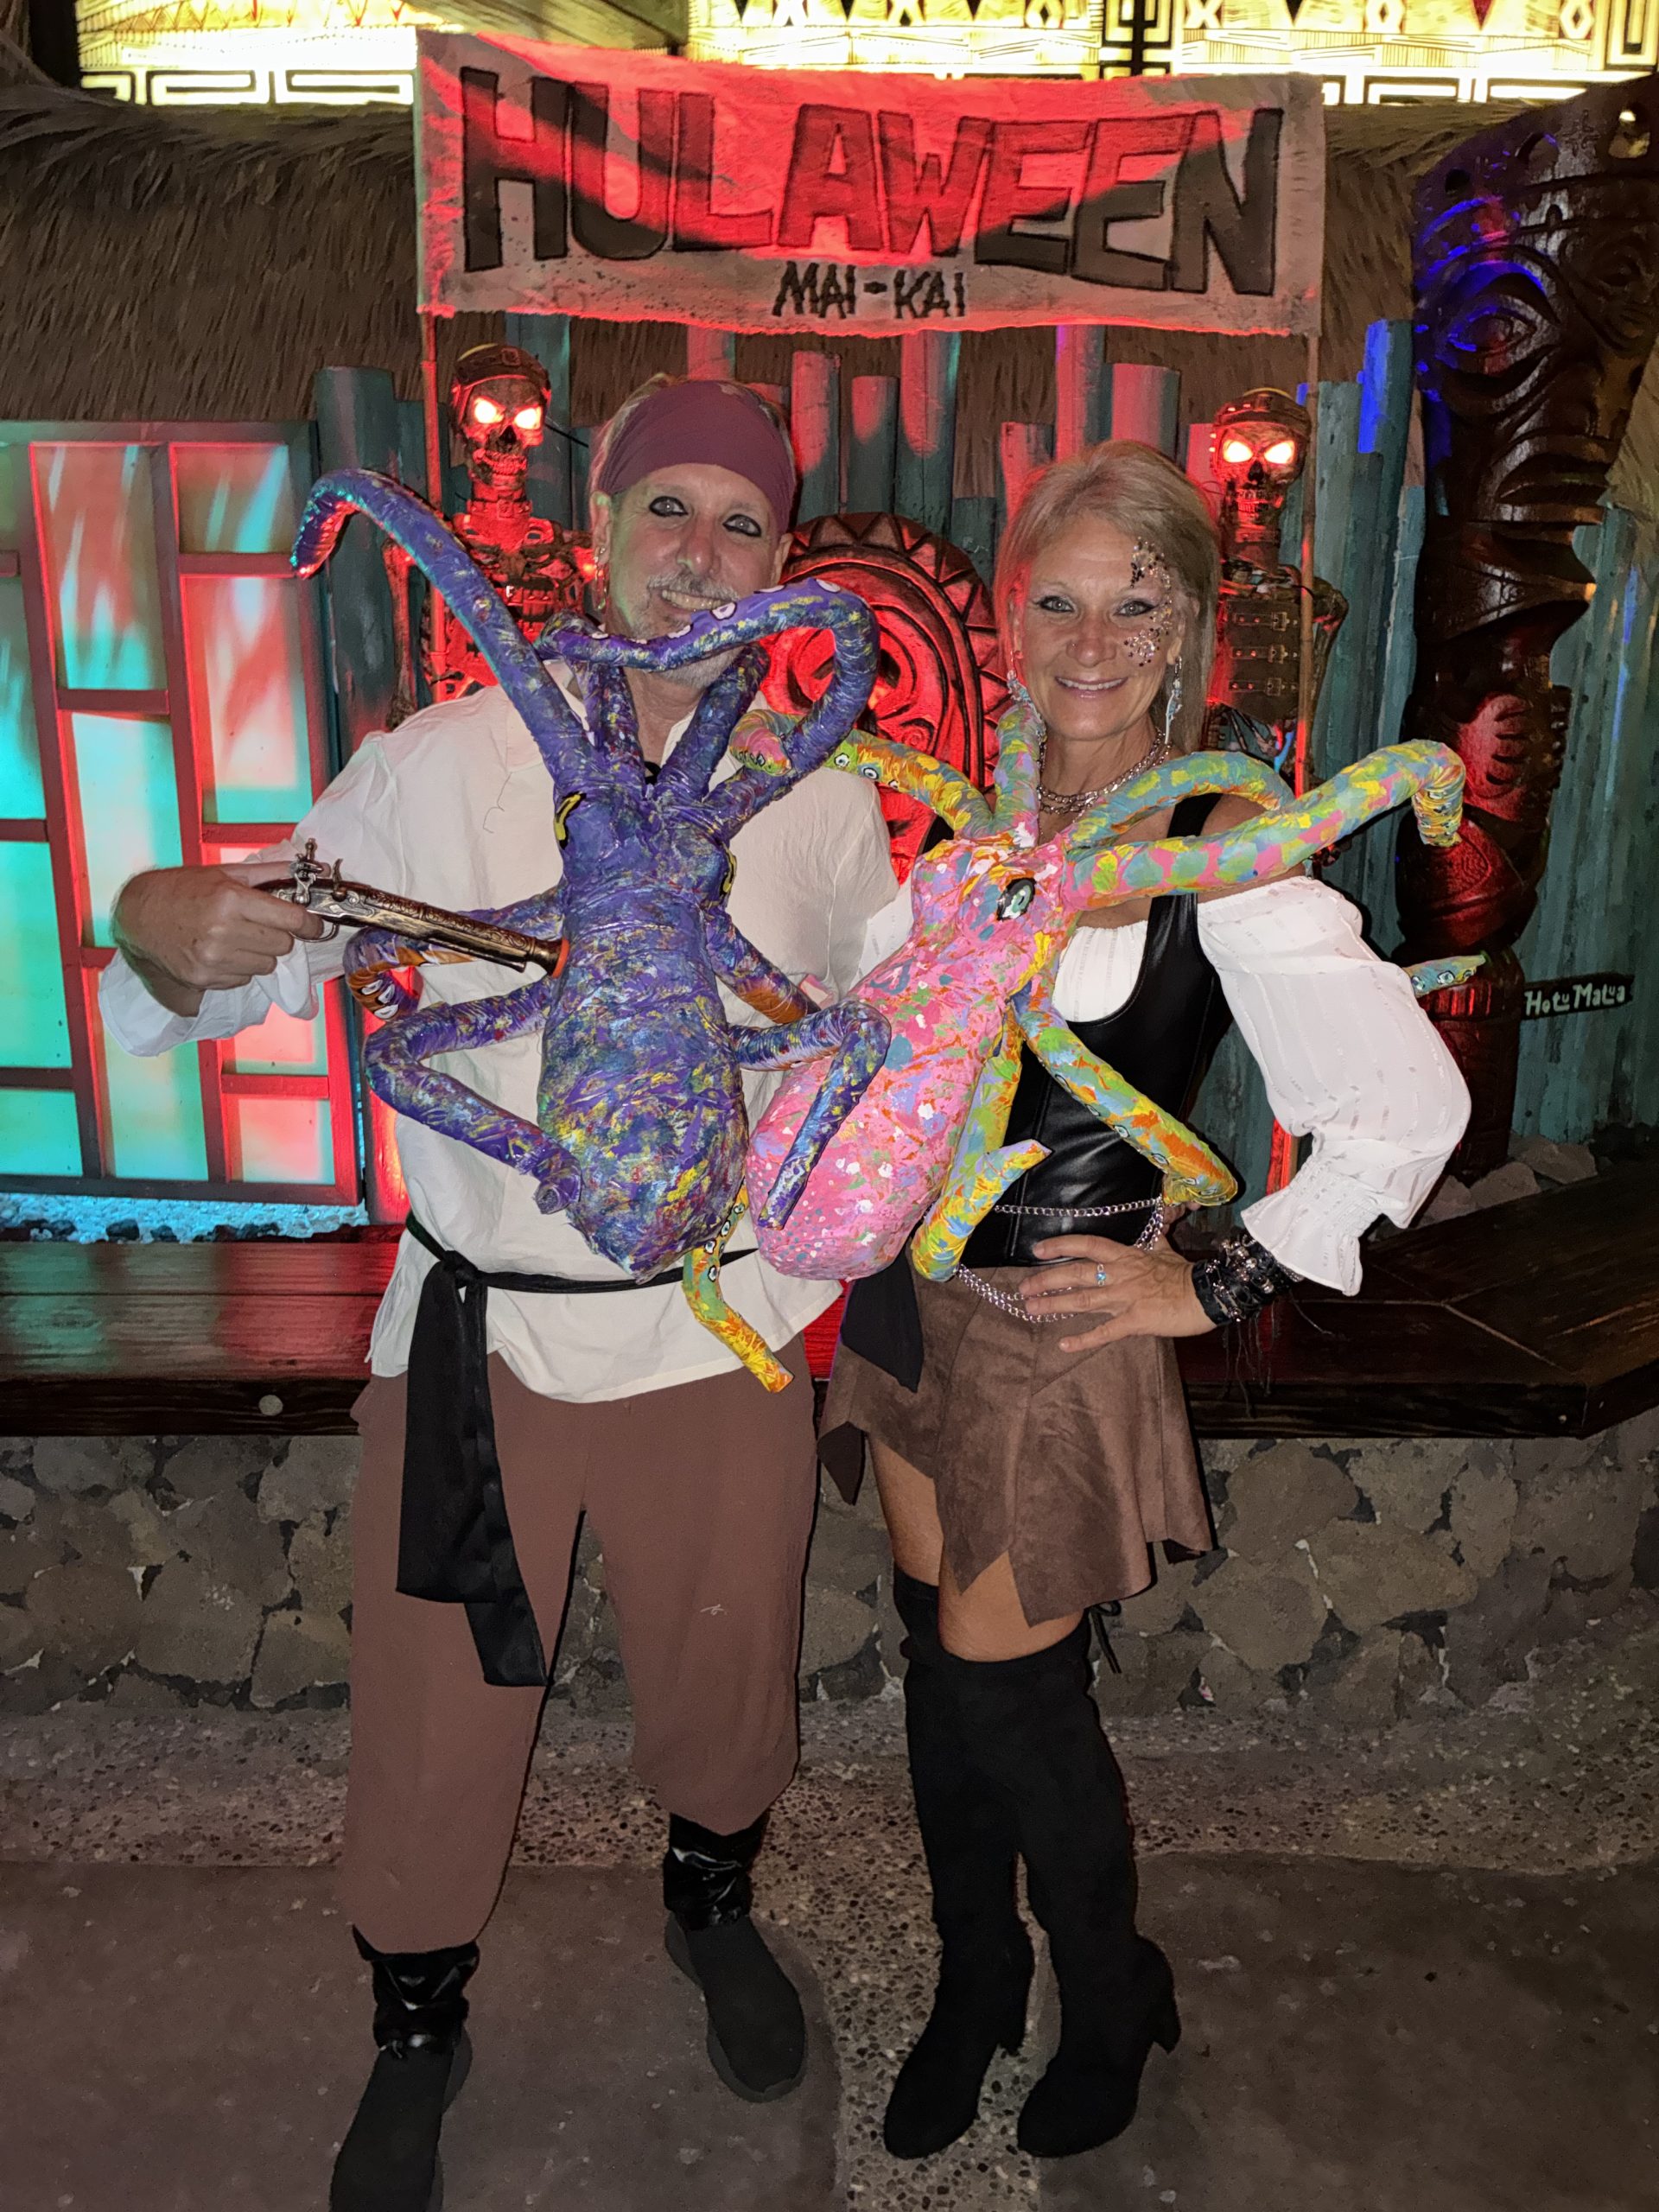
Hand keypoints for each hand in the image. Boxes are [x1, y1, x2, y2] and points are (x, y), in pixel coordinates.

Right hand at [111, 863, 326, 1016]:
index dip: (309, 924)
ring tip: (236, 938)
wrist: (138, 915)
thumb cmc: (183, 889)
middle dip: (278, 935)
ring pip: (266, 965)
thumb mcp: (224, 872)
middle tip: (259, 924)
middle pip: (282, 945)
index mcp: (231, 900)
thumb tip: (307, 870)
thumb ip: (268, 873)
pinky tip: (220, 952)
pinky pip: (243, 979)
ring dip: (259, 953)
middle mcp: (224, 931)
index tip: (314, 926)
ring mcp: (213, 958)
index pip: (291, 920)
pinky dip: (239, 968)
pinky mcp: (204, 978)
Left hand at [1018, 1234, 1214, 1352]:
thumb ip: (1157, 1232)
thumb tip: (1164, 1210)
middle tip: (1023, 1288)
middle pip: (1076, 1274)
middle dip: (1047, 1280)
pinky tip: (1063, 1345)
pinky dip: (1083, 1339)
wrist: (1208, 1294)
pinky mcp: (1135, 1321)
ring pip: (1083, 1300)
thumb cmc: (1186, 1272)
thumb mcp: (1166, 1247)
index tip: (1038, 1250)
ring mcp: (1126, 1298)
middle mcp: (1120, 1275)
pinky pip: (1104, 1331)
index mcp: (1126, 1255)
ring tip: (1031, 1309)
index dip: (1061, 1246)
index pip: (1088, 1245)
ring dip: (1055, 1305)